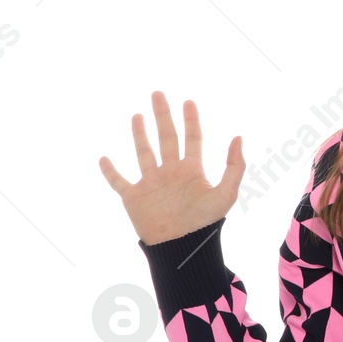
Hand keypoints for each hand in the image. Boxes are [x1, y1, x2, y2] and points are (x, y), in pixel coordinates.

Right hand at [98, 92, 244, 245]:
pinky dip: (110, 171)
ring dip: (140, 134)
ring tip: (137, 115)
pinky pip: (118, 181)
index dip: (191, 120)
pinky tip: (104, 158)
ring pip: (144, 153)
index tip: (189, 101)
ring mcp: (151, 183)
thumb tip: (238, 137)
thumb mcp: (225, 193)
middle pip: (166, 138)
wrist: (181, 247)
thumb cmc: (205, 223)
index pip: (192, 139)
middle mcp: (171, 173)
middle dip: (163, 116)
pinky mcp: (133, 197)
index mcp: (192, 171)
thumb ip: (234, 166)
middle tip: (158, 94)